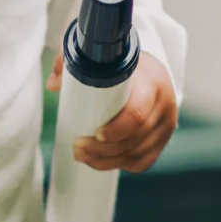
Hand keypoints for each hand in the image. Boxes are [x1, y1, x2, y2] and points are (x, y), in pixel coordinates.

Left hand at [47, 52, 177, 174]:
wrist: (152, 67)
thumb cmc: (121, 62)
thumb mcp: (99, 56)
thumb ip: (74, 63)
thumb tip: (53, 85)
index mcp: (151, 83)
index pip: (137, 115)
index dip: (116, 130)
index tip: (96, 134)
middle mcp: (164, 105)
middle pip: (134, 140)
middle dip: (103, 150)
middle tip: (77, 148)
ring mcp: (167, 125)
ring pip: (136, 154)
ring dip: (108, 161)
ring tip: (84, 157)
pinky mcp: (164, 139)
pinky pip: (144, 161)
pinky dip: (123, 165)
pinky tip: (105, 162)